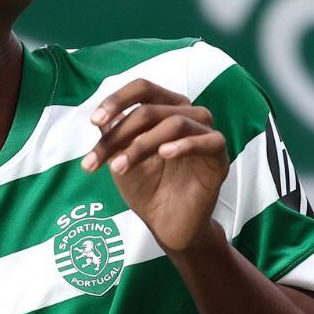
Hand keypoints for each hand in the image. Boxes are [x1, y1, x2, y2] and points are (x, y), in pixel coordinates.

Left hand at [81, 79, 227, 254]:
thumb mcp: (120, 159)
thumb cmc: (147, 187)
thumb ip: (113, 136)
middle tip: (97, 161)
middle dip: (119, 134)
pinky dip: (184, 145)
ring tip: (119, 167)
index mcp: (165, 107)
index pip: (142, 89)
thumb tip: (101, 117)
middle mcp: (187, 113)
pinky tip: (164, 154)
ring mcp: (205, 133)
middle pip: (150, 108)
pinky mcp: (219, 155)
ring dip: (141, 144)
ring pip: (174, 122)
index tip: (94, 121)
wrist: (167, 224)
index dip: (117, 100)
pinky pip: (208, 141)